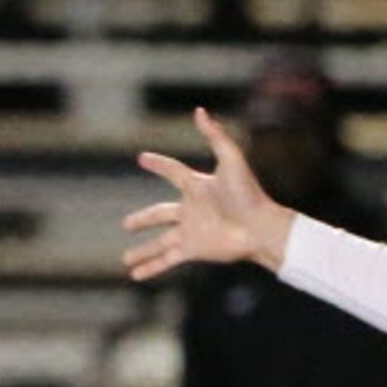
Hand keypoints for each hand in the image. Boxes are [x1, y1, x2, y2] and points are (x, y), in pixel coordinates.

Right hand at [121, 107, 295, 280]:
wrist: (261, 227)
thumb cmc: (249, 193)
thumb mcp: (231, 159)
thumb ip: (215, 135)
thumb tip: (199, 111)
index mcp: (198, 186)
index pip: (173, 172)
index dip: (158, 165)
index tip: (143, 159)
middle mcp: (191, 210)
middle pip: (160, 214)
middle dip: (143, 219)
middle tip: (126, 224)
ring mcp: (191, 232)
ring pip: (159, 242)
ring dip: (142, 251)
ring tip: (125, 259)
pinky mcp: (193, 249)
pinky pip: (166, 259)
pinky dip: (151, 268)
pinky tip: (135, 275)